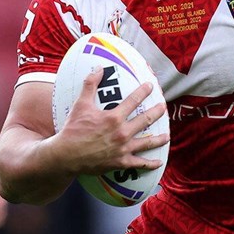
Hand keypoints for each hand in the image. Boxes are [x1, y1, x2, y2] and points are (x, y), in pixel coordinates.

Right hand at [53, 68, 168, 176]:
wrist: (67, 155)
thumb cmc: (73, 129)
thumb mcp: (81, 104)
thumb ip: (90, 85)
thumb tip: (98, 68)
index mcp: (114, 117)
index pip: (134, 100)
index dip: (143, 91)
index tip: (151, 86)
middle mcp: (122, 132)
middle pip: (146, 120)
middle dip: (157, 112)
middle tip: (163, 107)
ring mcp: (123, 149)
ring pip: (147, 142)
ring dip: (159, 138)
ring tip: (167, 135)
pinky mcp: (121, 163)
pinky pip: (139, 164)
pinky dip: (150, 164)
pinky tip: (158, 162)